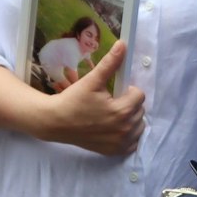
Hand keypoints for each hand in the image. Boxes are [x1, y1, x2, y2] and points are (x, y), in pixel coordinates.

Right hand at [34, 41, 143, 155]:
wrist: (56, 122)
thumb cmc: (73, 100)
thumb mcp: (92, 80)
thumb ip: (110, 63)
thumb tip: (123, 44)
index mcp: (121, 111)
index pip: (139, 95)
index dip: (128, 90)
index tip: (114, 91)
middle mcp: (124, 129)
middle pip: (140, 110)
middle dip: (129, 103)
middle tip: (111, 102)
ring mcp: (120, 143)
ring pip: (138, 126)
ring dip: (131, 119)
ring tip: (113, 114)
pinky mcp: (114, 152)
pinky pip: (133, 143)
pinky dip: (128, 136)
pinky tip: (115, 128)